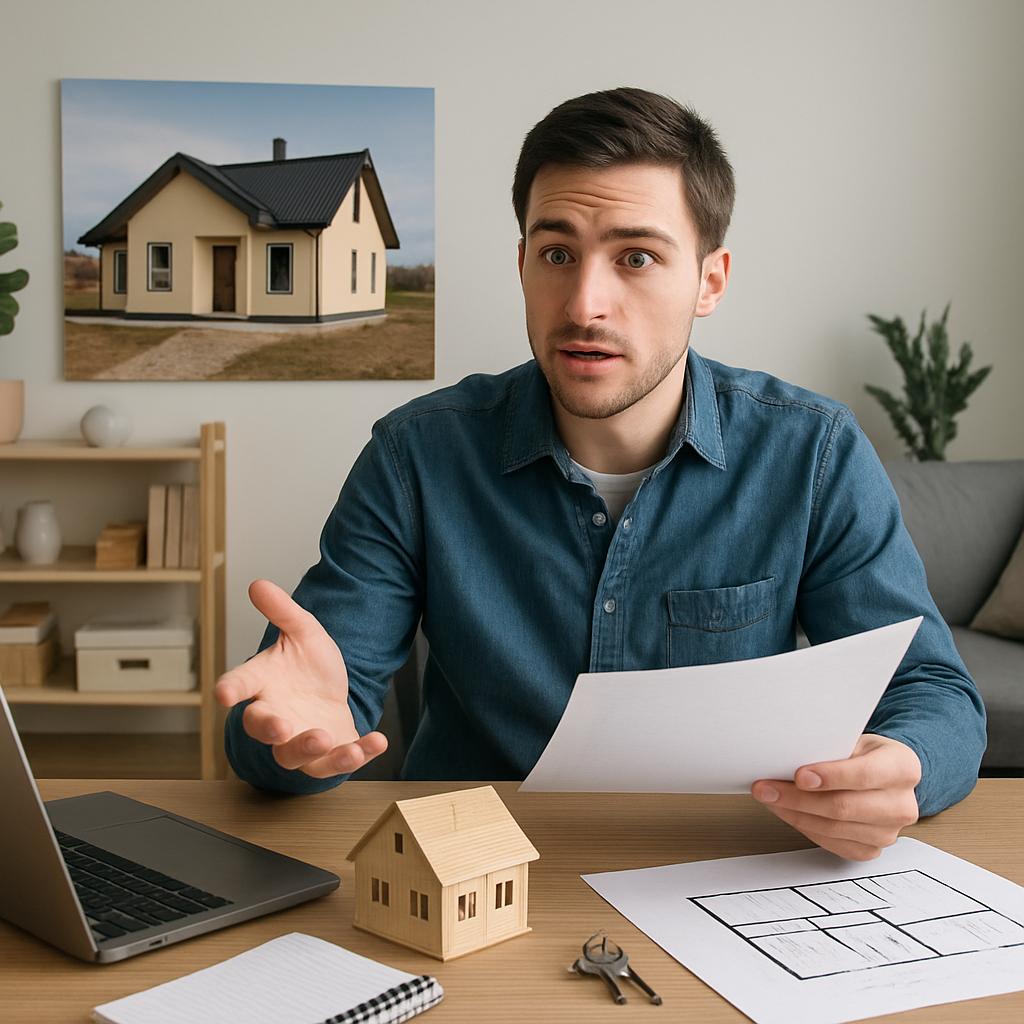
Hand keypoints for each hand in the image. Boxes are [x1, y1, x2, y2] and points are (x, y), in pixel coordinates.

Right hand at [215, 579, 386, 777]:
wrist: (333, 691)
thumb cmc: (308, 665)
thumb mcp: (303, 632)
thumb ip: (283, 611)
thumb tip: (258, 583)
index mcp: (263, 683)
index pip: (239, 685)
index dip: (230, 690)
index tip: (224, 694)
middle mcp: (275, 716)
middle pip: (261, 728)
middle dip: (269, 729)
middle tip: (280, 727)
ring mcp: (299, 740)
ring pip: (293, 756)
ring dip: (308, 749)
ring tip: (326, 737)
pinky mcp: (326, 756)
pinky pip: (336, 763)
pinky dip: (356, 755)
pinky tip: (378, 741)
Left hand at [751, 734, 920, 860]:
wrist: (884, 775)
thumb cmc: (864, 754)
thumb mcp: (854, 739)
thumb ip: (830, 748)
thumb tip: (787, 755)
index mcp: (902, 768)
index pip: (864, 775)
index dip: (830, 776)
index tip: (799, 775)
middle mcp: (901, 804)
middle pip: (844, 807)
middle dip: (798, 798)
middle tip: (766, 789)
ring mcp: (889, 831)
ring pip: (834, 828)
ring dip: (794, 814)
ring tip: (770, 798)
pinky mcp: (872, 849)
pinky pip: (832, 844)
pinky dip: (804, 827)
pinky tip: (787, 812)